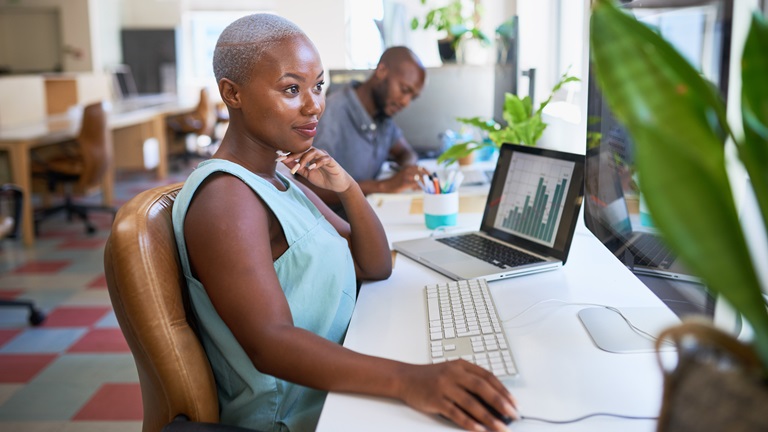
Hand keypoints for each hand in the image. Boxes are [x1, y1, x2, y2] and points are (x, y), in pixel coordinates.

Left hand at [278, 148, 353, 192]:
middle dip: (293, 155)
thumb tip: (284, 162)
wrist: (337, 184)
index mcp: (309, 156)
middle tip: (284, 160)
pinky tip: (312, 167)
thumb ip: (297, 167)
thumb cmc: (323, 178)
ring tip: (299, 167)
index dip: (288, 154)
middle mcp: (316, 153)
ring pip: (312, 152)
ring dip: (304, 159)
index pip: (297, 152)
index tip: (277, 157)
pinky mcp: (331, 161)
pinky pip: (324, 158)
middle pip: (303, 150)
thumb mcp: (306, 174)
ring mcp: (323, 156)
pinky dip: (318, 162)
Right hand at [381, 165, 429, 193]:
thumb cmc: (397, 182)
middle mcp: (408, 170)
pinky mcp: (404, 182)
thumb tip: (426, 180)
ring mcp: (406, 176)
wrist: (387, 185)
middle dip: (428, 180)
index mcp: (409, 167)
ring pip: (420, 180)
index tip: (432, 178)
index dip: (428, 173)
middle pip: (422, 174)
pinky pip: (415, 185)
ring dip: (423, 185)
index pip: (422, 168)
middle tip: (431, 185)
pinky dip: (418, 188)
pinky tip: (416, 189)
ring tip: (423, 188)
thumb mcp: (406, 175)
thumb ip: (415, 176)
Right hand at [398, 360, 517, 430]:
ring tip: (500, 427)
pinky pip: (455, 413)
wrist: (405, 378)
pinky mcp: (435, 400)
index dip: (503, 390)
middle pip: (482, 388)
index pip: (488, 376)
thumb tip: (494, 402)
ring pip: (471, 403)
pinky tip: (479, 430)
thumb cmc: (431, 376)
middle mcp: (454, 374)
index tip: (514, 403)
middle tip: (513, 415)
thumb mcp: (452, 371)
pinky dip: (469, 422)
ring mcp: (444, 387)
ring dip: (488, 417)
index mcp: (461, 365)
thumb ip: (471, 381)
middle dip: (500, 403)